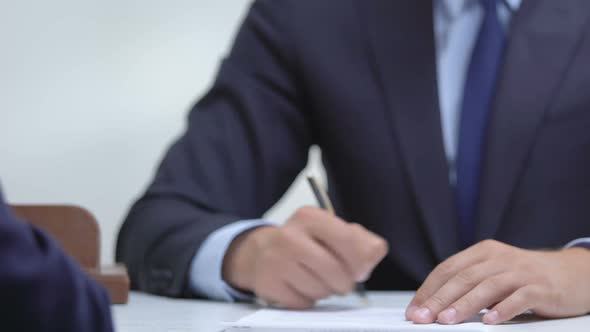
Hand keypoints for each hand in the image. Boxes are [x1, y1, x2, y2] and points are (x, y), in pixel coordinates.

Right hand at [223, 206, 388, 308]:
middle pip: (337, 272)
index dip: (361, 261)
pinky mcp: (268, 284)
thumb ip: (361, 240)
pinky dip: (308, 300)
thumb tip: (374, 253)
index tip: (361, 269)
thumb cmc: (306, 242)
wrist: (262, 252)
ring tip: (316, 279)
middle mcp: (289, 236)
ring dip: (326, 291)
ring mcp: (276, 261)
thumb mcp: (332, 231)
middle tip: (340, 279)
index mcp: (310, 217)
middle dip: (345, 282)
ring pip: (321, 291)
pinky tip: (301, 286)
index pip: (349, 240)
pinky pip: (304, 303)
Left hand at [406, 240, 589, 324]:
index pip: (448, 268)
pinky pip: (520, 298)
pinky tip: (490, 321)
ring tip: (447, 320)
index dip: (428, 289)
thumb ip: (469, 284)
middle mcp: (499, 258)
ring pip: (487, 286)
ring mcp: (521, 271)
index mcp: (483, 252)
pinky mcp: (542, 287)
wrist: (572, 273)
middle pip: (463, 277)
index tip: (415, 309)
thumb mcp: (493, 273)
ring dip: (465, 304)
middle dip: (439, 299)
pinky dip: (503, 309)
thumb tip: (434, 305)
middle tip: (423, 317)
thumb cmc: (525, 276)